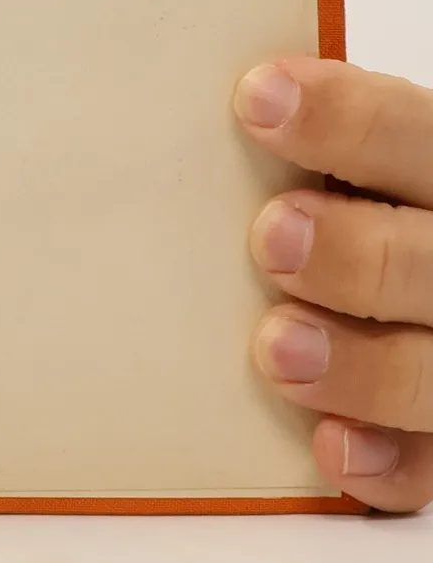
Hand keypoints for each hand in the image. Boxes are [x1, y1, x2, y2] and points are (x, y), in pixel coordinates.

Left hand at [236, 56, 432, 510]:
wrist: (382, 286)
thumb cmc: (329, 219)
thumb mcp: (322, 172)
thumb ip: (274, 155)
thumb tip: (157, 106)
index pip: (412, 133)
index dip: (345, 117)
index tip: (256, 99)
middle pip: (431, 257)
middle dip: (355, 252)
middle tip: (270, 239)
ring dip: (362, 364)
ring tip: (275, 349)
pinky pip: (430, 463)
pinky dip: (387, 461)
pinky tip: (330, 448)